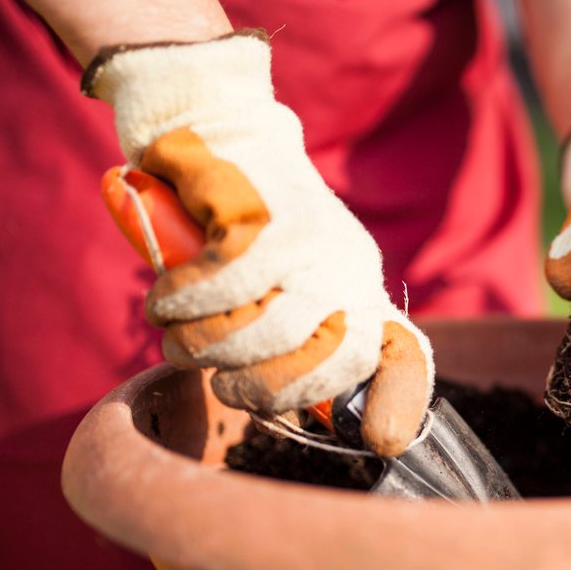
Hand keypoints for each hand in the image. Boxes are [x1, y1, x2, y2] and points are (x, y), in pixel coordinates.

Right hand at [86, 31, 432, 456]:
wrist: (221, 127)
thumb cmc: (243, 225)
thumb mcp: (282, 282)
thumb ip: (293, 338)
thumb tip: (290, 406)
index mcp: (358, 290)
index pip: (402, 353)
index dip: (401, 400)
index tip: (387, 441)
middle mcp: (348, 268)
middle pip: (327, 363)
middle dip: (261, 388)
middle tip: (219, 377)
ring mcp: (313, 240)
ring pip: (269, 329)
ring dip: (206, 344)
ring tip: (177, 333)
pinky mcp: (265, 213)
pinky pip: (224, 282)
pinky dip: (183, 299)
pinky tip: (167, 297)